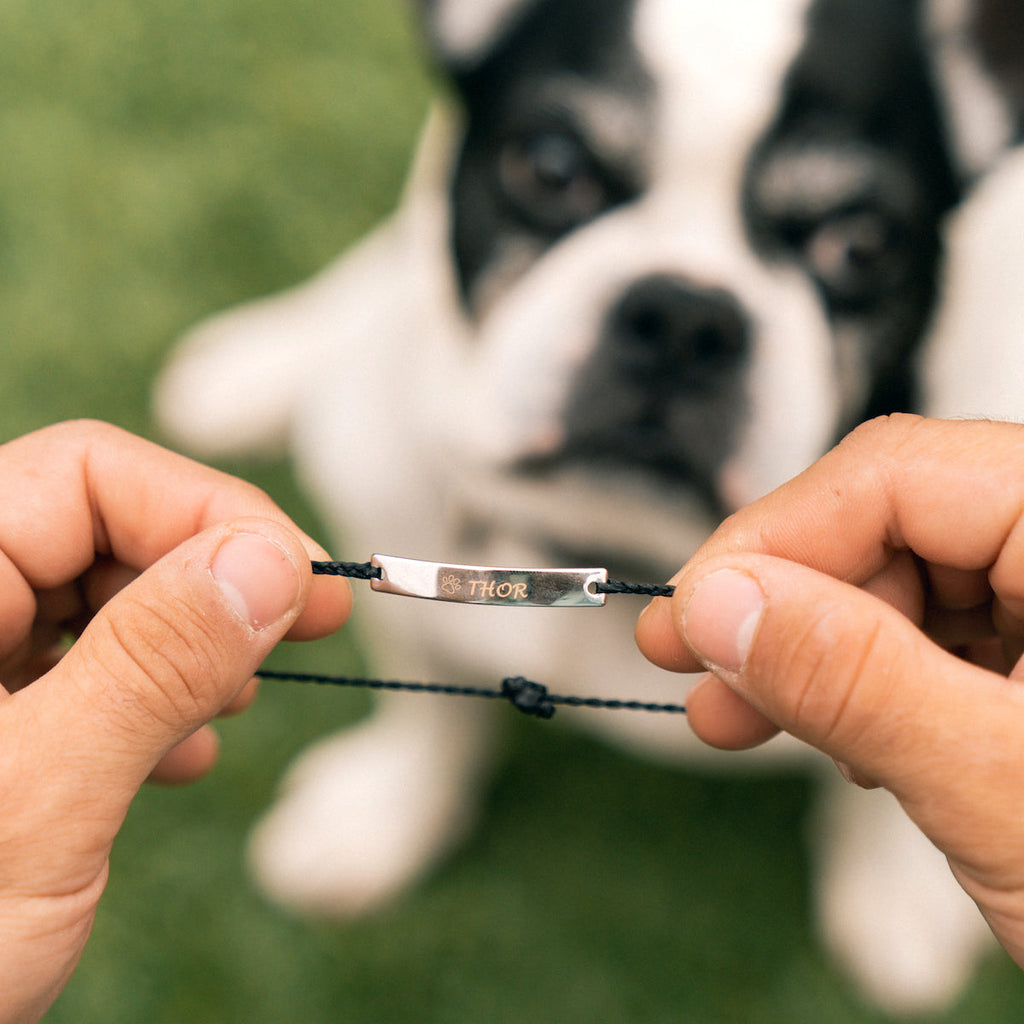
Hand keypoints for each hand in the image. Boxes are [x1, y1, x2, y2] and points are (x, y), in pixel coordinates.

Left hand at [0, 421, 350, 1023]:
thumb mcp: (33, 801)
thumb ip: (151, 666)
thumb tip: (271, 560)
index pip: (89, 475)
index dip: (211, 513)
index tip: (304, 585)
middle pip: (100, 527)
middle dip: (209, 578)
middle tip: (297, 632)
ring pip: (100, 597)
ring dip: (186, 641)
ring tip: (227, 707)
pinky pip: (82, 667)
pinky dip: (148, 696)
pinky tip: (174, 754)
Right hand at [636, 415, 1023, 967]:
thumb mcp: (1004, 786)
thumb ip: (852, 678)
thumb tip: (719, 603)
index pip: (898, 474)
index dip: (774, 537)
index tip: (695, 608)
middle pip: (890, 525)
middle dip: (781, 603)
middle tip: (695, 662)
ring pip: (897, 584)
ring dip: (808, 650)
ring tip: (738, 713)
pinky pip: (925, 642)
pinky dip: (860, 685)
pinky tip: (829, 733)